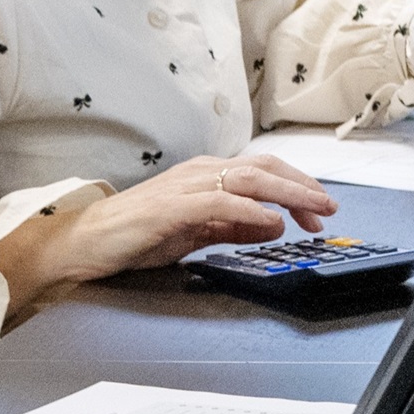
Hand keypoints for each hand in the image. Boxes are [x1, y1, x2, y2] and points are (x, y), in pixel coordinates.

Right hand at [0, 152, 336, 314]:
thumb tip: (275, 226)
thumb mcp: (196, 232)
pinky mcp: (171, 207)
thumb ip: (234, 228)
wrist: (83, 243)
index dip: (298, 186)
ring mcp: (185, 187)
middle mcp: (200, 173)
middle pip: (264, 170)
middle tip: (329, 207)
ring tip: (313, 209)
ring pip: (248, 180)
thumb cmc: (135, 236)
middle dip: (302, 186)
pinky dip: (249, 210)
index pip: (264, 172)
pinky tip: (271, 221)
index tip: (321, 208)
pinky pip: (218, 203)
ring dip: (287, 194)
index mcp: (206, 176)